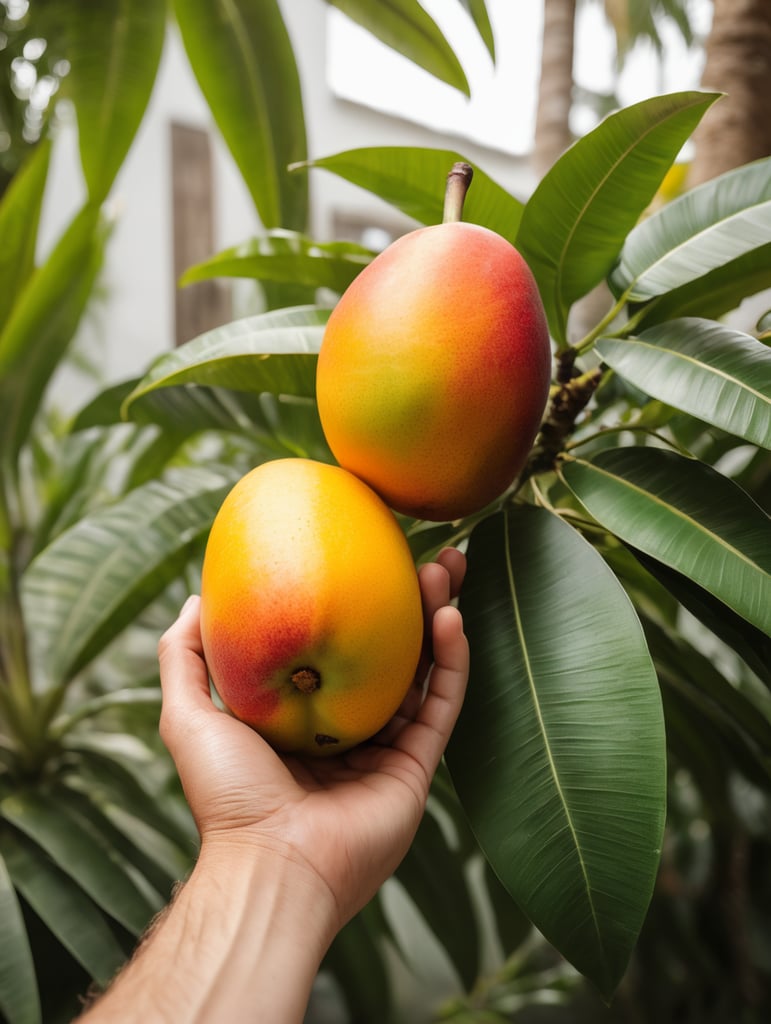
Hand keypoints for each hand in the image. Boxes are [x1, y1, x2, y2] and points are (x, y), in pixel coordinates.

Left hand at [157, 547, 468, 934]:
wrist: (270, 865)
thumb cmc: (228, 794)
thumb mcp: (189, 714)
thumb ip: (185, 657)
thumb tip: (195, 599)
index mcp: (302, 717)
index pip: (334, 647)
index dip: (352, 602)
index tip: (363, 554)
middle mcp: (347, 730)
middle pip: (388, 652)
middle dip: (409, 601)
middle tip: (424, 554)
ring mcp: (385, 750)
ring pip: (422, 673)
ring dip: (437, 619)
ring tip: (445, 569)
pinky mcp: (416, 769)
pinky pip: (441, 706)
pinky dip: (452, 663)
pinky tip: (449, 617)